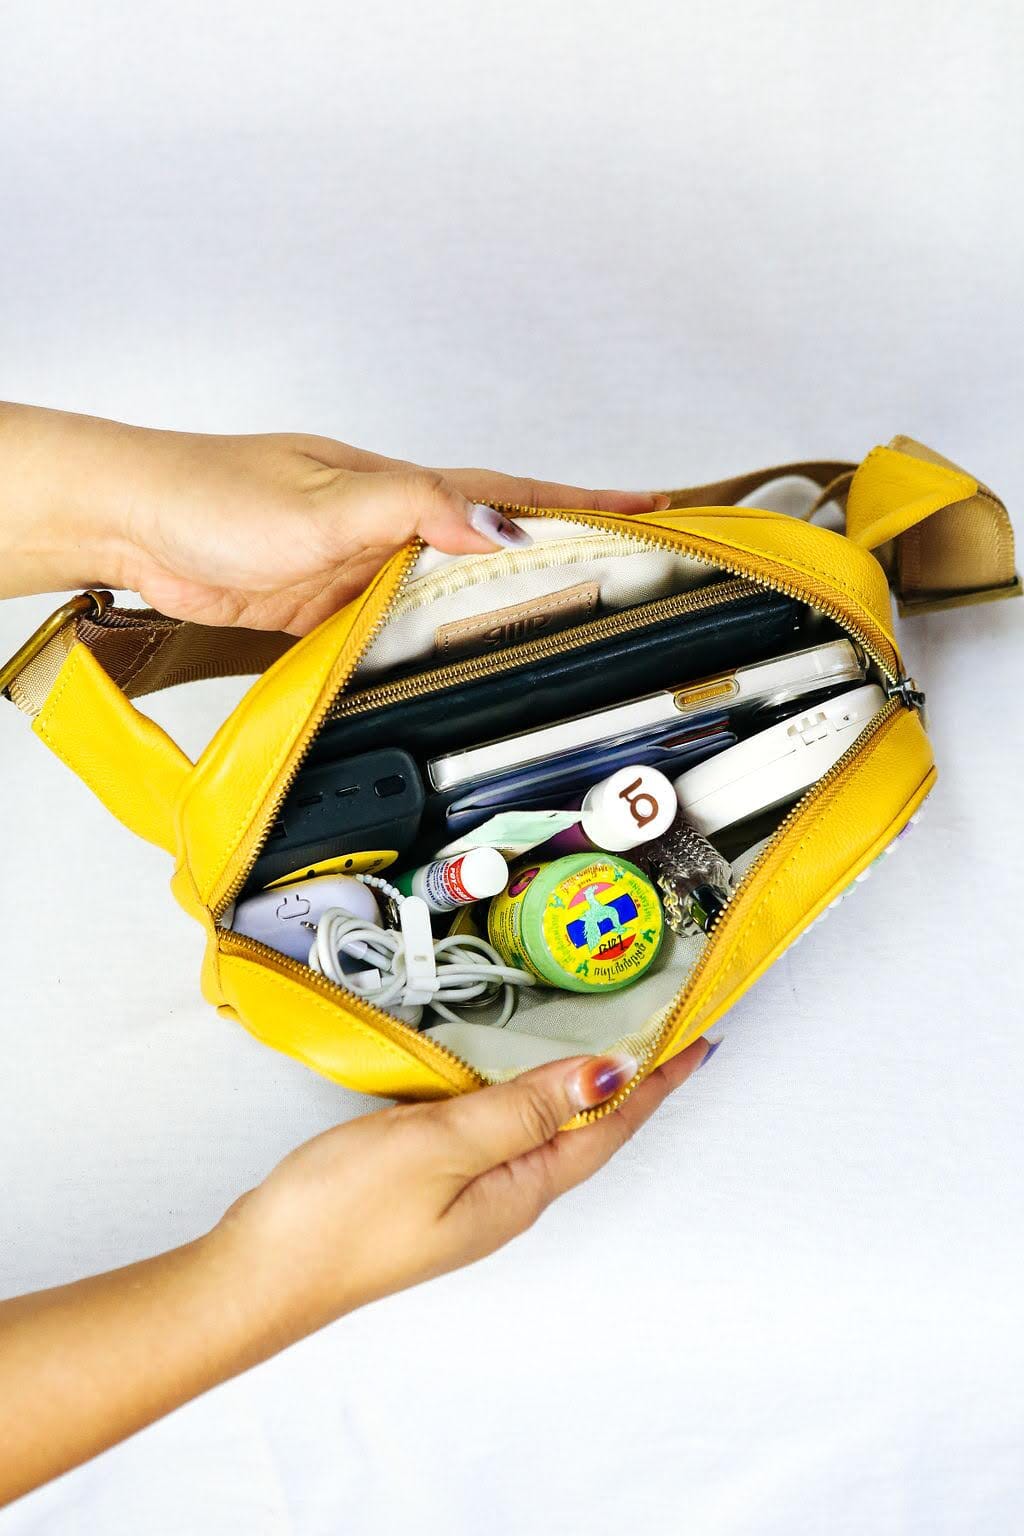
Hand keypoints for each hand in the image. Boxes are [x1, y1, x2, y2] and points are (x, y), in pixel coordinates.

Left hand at [0, 405, 668, 629]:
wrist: (139, 525)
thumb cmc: (215, 495)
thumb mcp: (330, 502)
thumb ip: (417, 511)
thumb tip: (500, 530)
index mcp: (405, 489)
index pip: (515, 497)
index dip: (586, 507)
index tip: (655, 512)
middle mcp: (395, 526)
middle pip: (498, 545)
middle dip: (569, 557)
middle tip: (635, 573)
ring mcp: (366, 569)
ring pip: (455, 592)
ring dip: (508, 606)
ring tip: (570, 627)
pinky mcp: (331, 609)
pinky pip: (403, 629)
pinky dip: (438, 644)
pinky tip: (456, 663)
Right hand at [0, 1039, 715, 1501]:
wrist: (259, 1273)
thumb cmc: (341, 1215)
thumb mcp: (440, 1147)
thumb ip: (524, 1110)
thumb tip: (609, 1077)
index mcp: (519, 1189)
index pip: (609, 1125)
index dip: (657, 1080)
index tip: (699, 1038)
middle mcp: (504, 1194)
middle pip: (588, 1130)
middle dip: (632, 1081)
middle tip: (666, 1028)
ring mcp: (465, 1191)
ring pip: (544, 1128)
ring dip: (581, 1084)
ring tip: (607, 1039)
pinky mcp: (428, 1181)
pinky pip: (499, 1128)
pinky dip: (523, 1092)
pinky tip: (512, 1073)